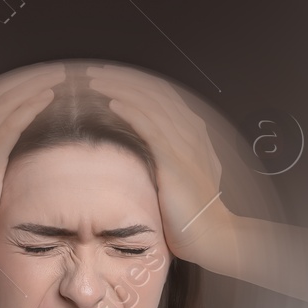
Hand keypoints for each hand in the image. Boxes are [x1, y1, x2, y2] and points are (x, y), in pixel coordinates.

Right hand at [0, 62, 65, 253]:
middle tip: (55, 69)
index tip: (40, 74)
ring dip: (35, 86)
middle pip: (1, 93)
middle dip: (30, 77)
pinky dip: (29, 107)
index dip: (18, 81)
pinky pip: (10, 126)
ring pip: (8, 103)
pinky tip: (45, 98)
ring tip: (56, 78)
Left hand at [86, 65, 230, 259]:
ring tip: (95, 80)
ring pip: (149, 104)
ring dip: (120, 89)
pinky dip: (132, 112)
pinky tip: (113, 104)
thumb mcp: (176, 178)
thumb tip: (139, 149)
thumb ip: (162, 157)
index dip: (131, 83)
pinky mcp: (176, 161)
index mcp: (191, 133)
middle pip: (152, 93)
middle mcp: (191, 132)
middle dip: (121, 79)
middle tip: (93, 70)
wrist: (213, 236)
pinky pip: (152, 127)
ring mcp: (185, 145)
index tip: (105, 77)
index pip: (158, 96)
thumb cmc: (191, 214)